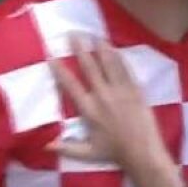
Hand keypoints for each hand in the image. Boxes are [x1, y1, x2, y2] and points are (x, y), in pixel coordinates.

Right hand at [47, 36, 185, 186]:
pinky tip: (115, 48)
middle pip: (90, 67)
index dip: (60, 70)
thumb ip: (66, 147)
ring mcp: (121, 91)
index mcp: (88, 110)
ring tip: (94, 35)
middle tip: (73, 34)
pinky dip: (120, 58)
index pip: (70, 85)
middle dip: (80, 49)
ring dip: (101, 48)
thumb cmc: (114, 153)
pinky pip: (126, 70)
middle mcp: (103, 96)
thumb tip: (44, 145)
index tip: (51, 56)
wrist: (143, 152)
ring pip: (109, 64)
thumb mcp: (87, 153)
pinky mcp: (136, 90)